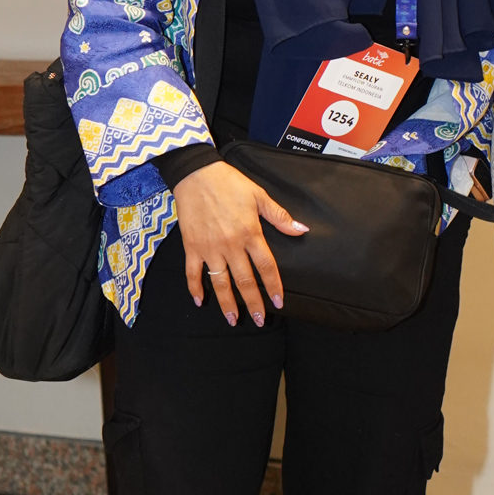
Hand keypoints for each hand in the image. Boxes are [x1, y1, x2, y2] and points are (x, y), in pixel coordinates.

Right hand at [172, 160, 306, 325]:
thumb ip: (279, 216)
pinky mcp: (192, 246)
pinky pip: (192, 272)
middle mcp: (231, 245)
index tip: (278, 303)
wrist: (196, 174)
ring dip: (226, 303)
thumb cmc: (229, 183)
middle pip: (244, 280)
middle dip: (252, 303)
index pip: (266, 267)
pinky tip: (200, 301)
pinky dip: (195, 288)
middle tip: (259, 320)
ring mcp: (210, 248)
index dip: (273, 286)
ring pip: (220, 282)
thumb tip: (301, 230)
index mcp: (250, 233)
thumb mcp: (259, 196)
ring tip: (232, 319)